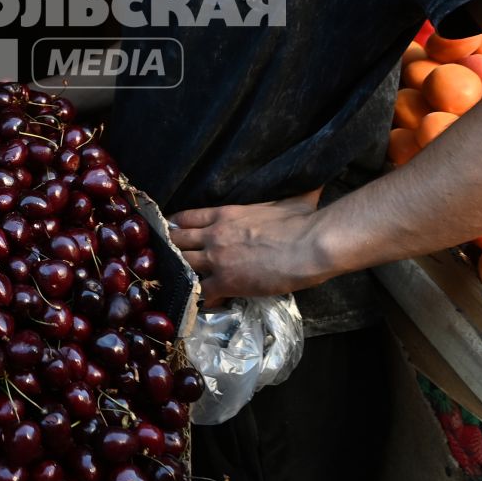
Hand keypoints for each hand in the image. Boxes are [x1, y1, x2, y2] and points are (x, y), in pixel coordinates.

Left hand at [168, 189, 331, 303]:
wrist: (309, 246)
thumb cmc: (302, 221)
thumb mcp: (289, 199)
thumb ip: (288, 191)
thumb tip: (311, 179)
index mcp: (225, 214)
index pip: (187, 217)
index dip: (177, 225)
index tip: (173, 230)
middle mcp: (214, 235)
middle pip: (177, 241)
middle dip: (172, 248)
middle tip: (169, 256)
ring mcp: (216, 260)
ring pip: (183, 265)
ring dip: (180, 272)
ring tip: (178, 279)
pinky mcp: (226, 282)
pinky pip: (202, 292)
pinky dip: (199, 297)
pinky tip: (199, 301)